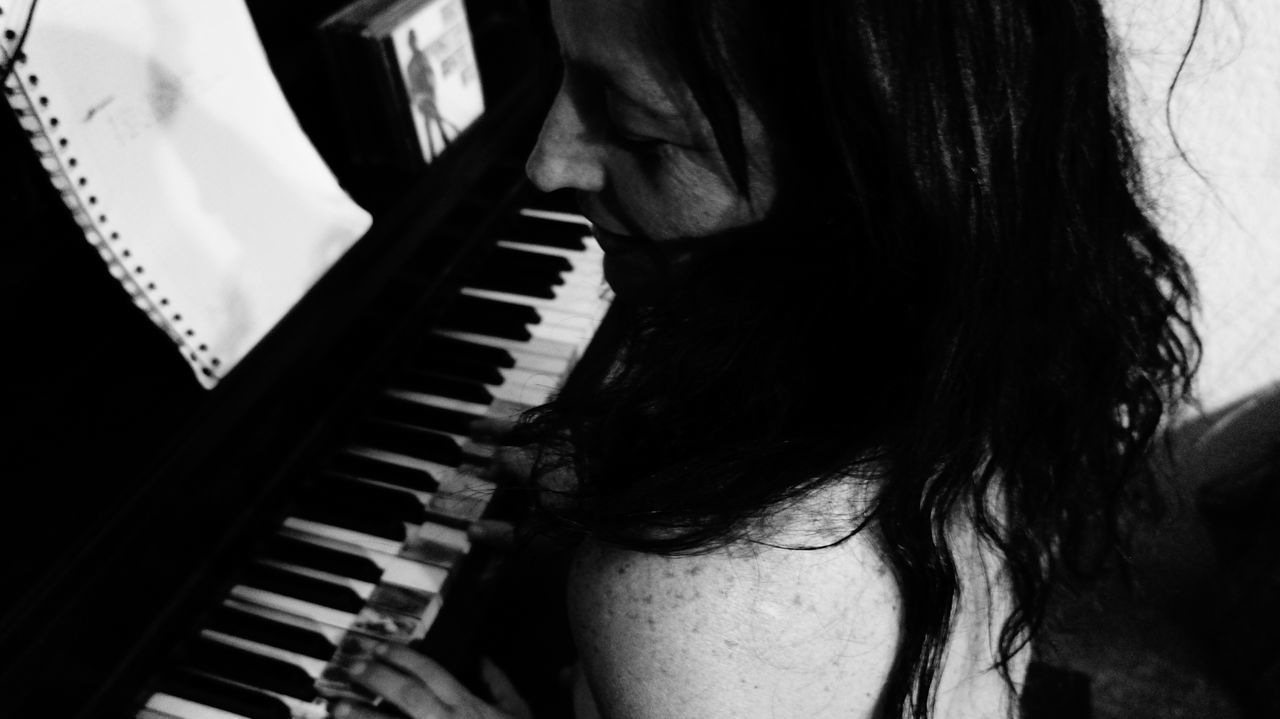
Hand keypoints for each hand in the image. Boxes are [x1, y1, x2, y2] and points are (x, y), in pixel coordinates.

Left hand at [336, 645, 531, 718]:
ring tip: (336, 706)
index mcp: (468, 705)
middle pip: (406, 693)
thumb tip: (480, 657)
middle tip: (349, 664)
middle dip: (376, 676)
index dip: (402, 656)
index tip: (380, 646)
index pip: (430, 672)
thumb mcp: (519, 711)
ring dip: (363, 716)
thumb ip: (499, 683)